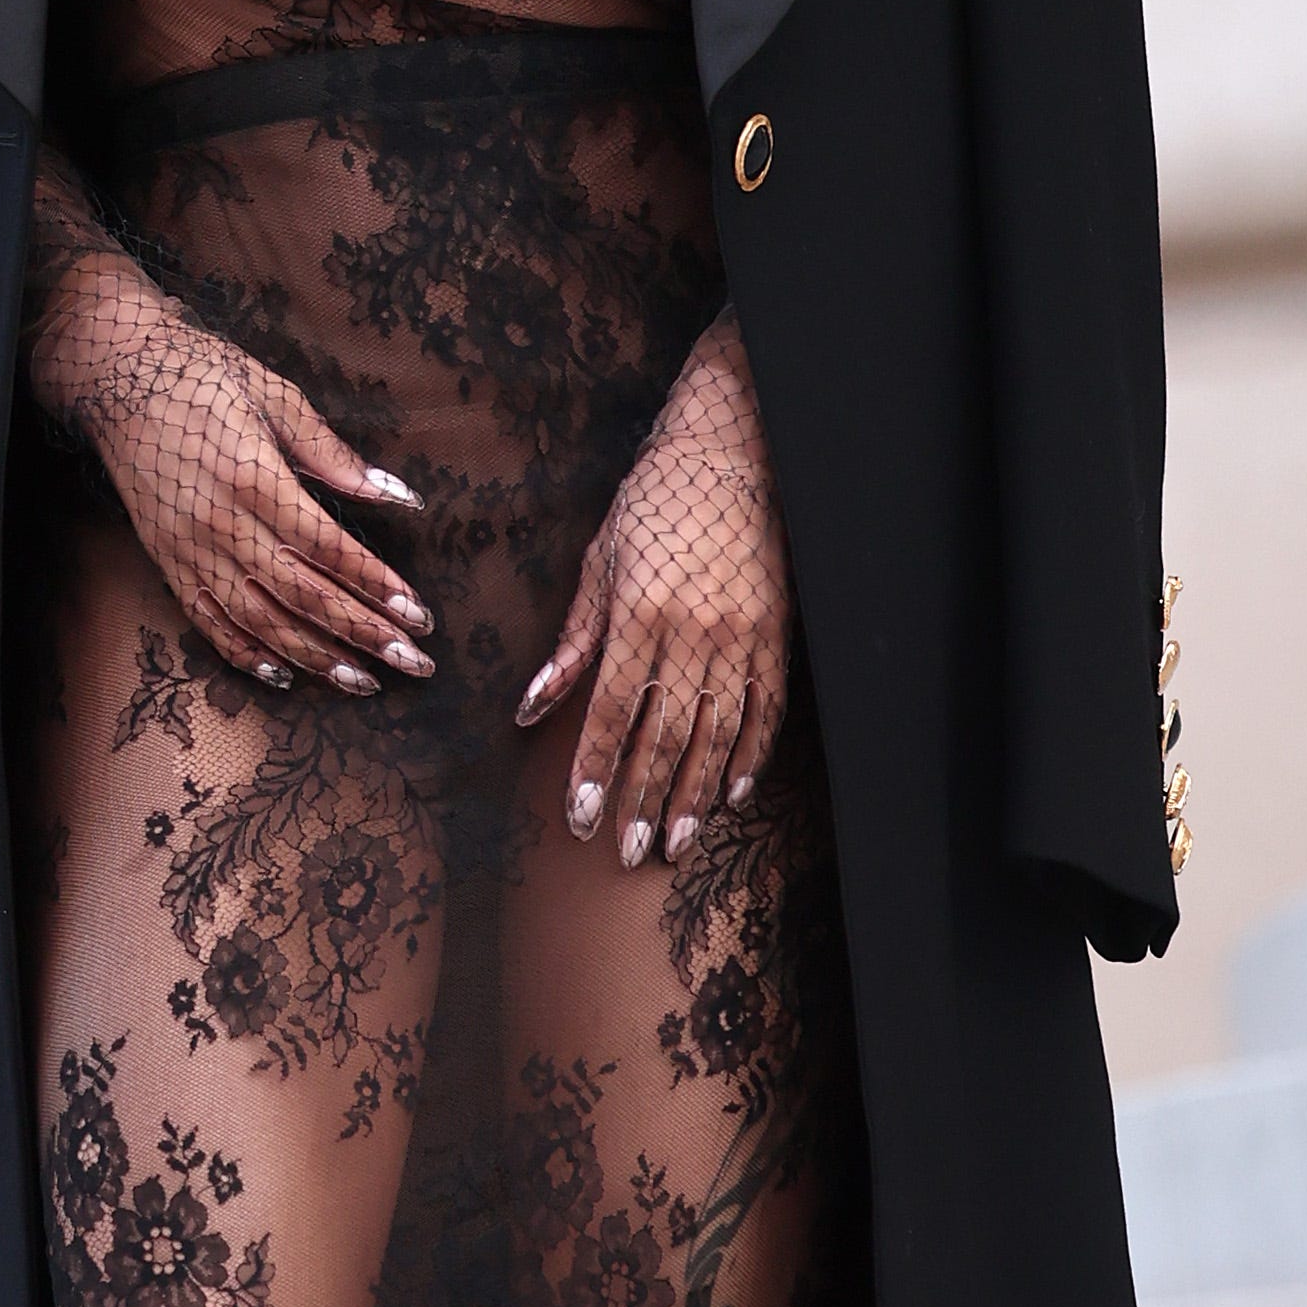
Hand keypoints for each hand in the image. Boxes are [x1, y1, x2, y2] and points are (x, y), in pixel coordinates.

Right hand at [34, 255, 434, 699]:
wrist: (116, 375)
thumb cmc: (203, 376)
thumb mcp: (276, 396)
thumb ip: (334, 454)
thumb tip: (399, 495)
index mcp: (256, 479)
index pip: (329, 549)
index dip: (377, 587)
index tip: (420, 616)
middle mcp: (221, 525)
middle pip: (303, 595)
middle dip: (364, 635)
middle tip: (413, 664)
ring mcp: (190, 550)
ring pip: (260, 621)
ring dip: (315, 658)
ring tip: (362, 682)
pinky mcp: (167, 561)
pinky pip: (208, 622)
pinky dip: (246, 655)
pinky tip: (284, 677)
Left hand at [517, 311, 791, 863]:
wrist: (732, 453)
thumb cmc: (652, 502)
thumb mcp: (599, 563)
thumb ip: (571, 642)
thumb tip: (530, 707)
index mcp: (639, 614)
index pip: (610, 713)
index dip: (594, 772)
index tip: (580, 820)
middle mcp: (693, 634)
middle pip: (664, 736)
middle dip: (640, 799)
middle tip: (626, 853)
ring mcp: (741, 638)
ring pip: (716, 734)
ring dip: (693, 794)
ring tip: (674, 842)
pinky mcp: (775, 636)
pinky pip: (764, 710)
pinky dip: (750, 756)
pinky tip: (733, 794)